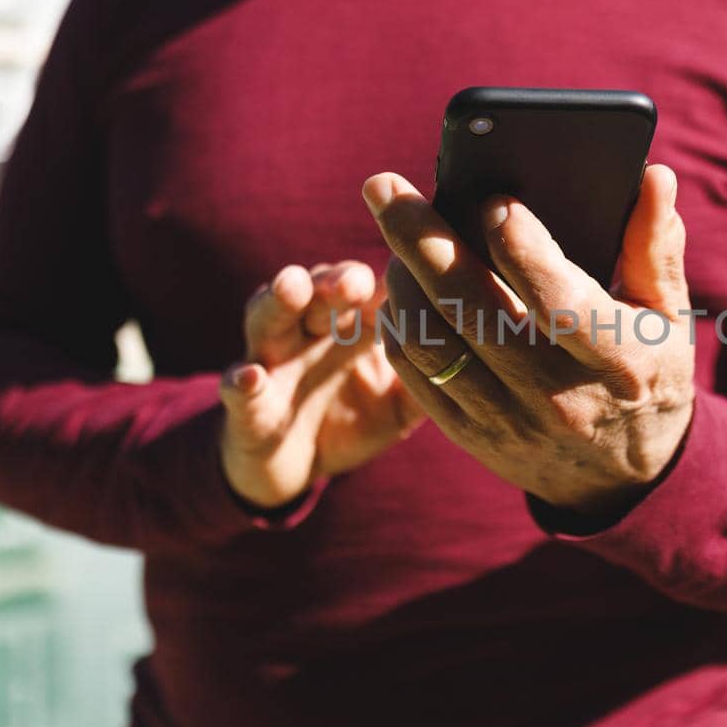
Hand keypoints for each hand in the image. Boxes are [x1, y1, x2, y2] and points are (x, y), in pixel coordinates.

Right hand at [218, 261, 424, 508]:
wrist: (294, 463)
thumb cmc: (356, 416)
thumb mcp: (402, 402)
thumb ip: (436, 379)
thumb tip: (488, 358)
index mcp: (355, 322)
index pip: (371, 285)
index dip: (387, 273)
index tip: (410, 263)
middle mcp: (312, 328)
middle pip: (321, 290)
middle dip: (334, 280)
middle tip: (355, 279)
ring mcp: (274, 359)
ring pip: (271, 317)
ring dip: (280, 300)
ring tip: (292, 286)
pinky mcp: (246, 403)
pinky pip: (238, 389)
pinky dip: (241, 382)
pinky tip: (249, 377)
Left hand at [362, 165, 694, 518]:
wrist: (620, 478)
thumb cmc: (645, 372)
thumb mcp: (668, 316)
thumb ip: (654, 246)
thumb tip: (653, 176)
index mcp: (617, 362)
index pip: (558, 300)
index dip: (522, 248)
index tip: (493, 198)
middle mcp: (557, 396)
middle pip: (471, 310)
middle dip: (421, 240)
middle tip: (384, 186)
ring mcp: (508, 421)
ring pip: (430, 342)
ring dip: (400, 279)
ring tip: (393, 229)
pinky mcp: (470, 436)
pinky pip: (416, 375)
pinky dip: (398, 323)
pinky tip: (399, 285)